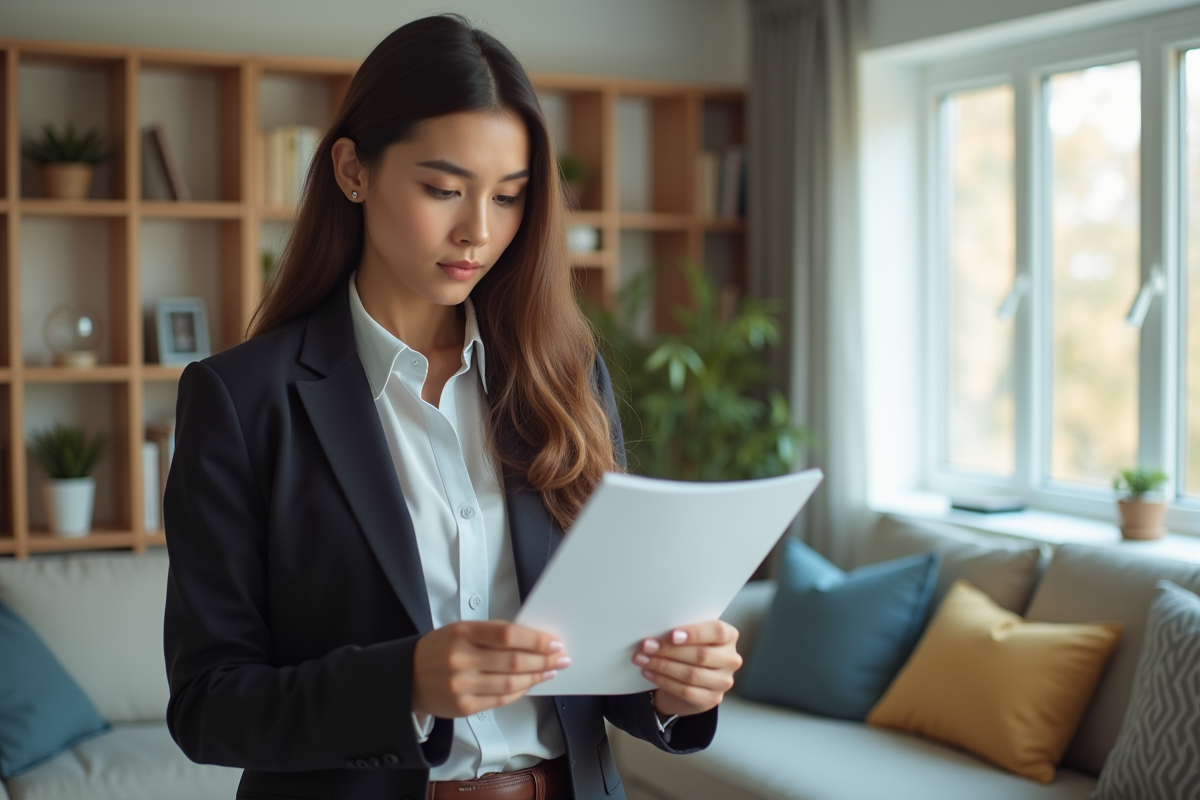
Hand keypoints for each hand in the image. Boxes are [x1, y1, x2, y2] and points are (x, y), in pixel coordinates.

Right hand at [412, 621, 568, 718]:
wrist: (407, 678)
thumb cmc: (439, 650)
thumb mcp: (461, 631)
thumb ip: (492, 634)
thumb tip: (532, 639)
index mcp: (462, 633)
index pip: (507, 635)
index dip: (535, 640)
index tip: (554, 642)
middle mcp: (460, 659)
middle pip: (513, 661)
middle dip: (543, 660)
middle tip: (561, 658)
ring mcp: (461, 686)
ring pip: (510, 683)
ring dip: (536, 676)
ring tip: (551, 671)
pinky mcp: (464, 707)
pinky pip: (501, 700)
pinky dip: (520, 691)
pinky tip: (530, 683)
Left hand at [633, 620, 740, 717]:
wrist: (688, 679)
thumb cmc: (689, 650)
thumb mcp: (689, 637)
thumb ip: (681, 632)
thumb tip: (657, 634)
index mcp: (729, 636)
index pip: (717, 632)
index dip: (695, 634)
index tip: (672, 635)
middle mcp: (731, 659)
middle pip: (701, 655)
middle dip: (670, 650)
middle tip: (647, 646)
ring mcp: (723, 681)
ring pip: (692, 674)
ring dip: (663, 666)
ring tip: (643, 659)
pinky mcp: (712, 699)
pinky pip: (685, 691)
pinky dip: (664, 681)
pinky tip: (649, 673)